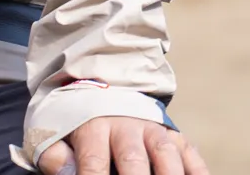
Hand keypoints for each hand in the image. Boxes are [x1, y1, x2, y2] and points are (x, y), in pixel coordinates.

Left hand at [36, 116, 208, 174]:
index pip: (94, 162)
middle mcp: (126, 125)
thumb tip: (66, 172)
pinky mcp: (173, 133)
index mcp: (93, 126)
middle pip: (133, 160)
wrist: (101, 83)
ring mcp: (153, 128)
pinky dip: (197, 171)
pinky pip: (190, 152)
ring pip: (165, 153)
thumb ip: (54, 155)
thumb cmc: (74, 119)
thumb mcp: (52, 130)